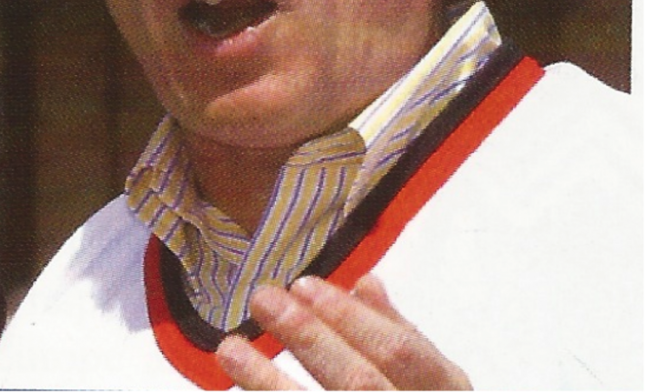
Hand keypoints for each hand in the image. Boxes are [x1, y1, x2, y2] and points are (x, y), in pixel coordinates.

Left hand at [216, 274, 471, 391]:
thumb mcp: (435, 382)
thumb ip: (404, 339)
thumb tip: (365, 284)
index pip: (399, 351)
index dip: (351, 318)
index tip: (303, 285)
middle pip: (359, 384)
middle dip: (309, 338)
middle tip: (263, 299)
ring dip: (270, 382)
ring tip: (230, 348)